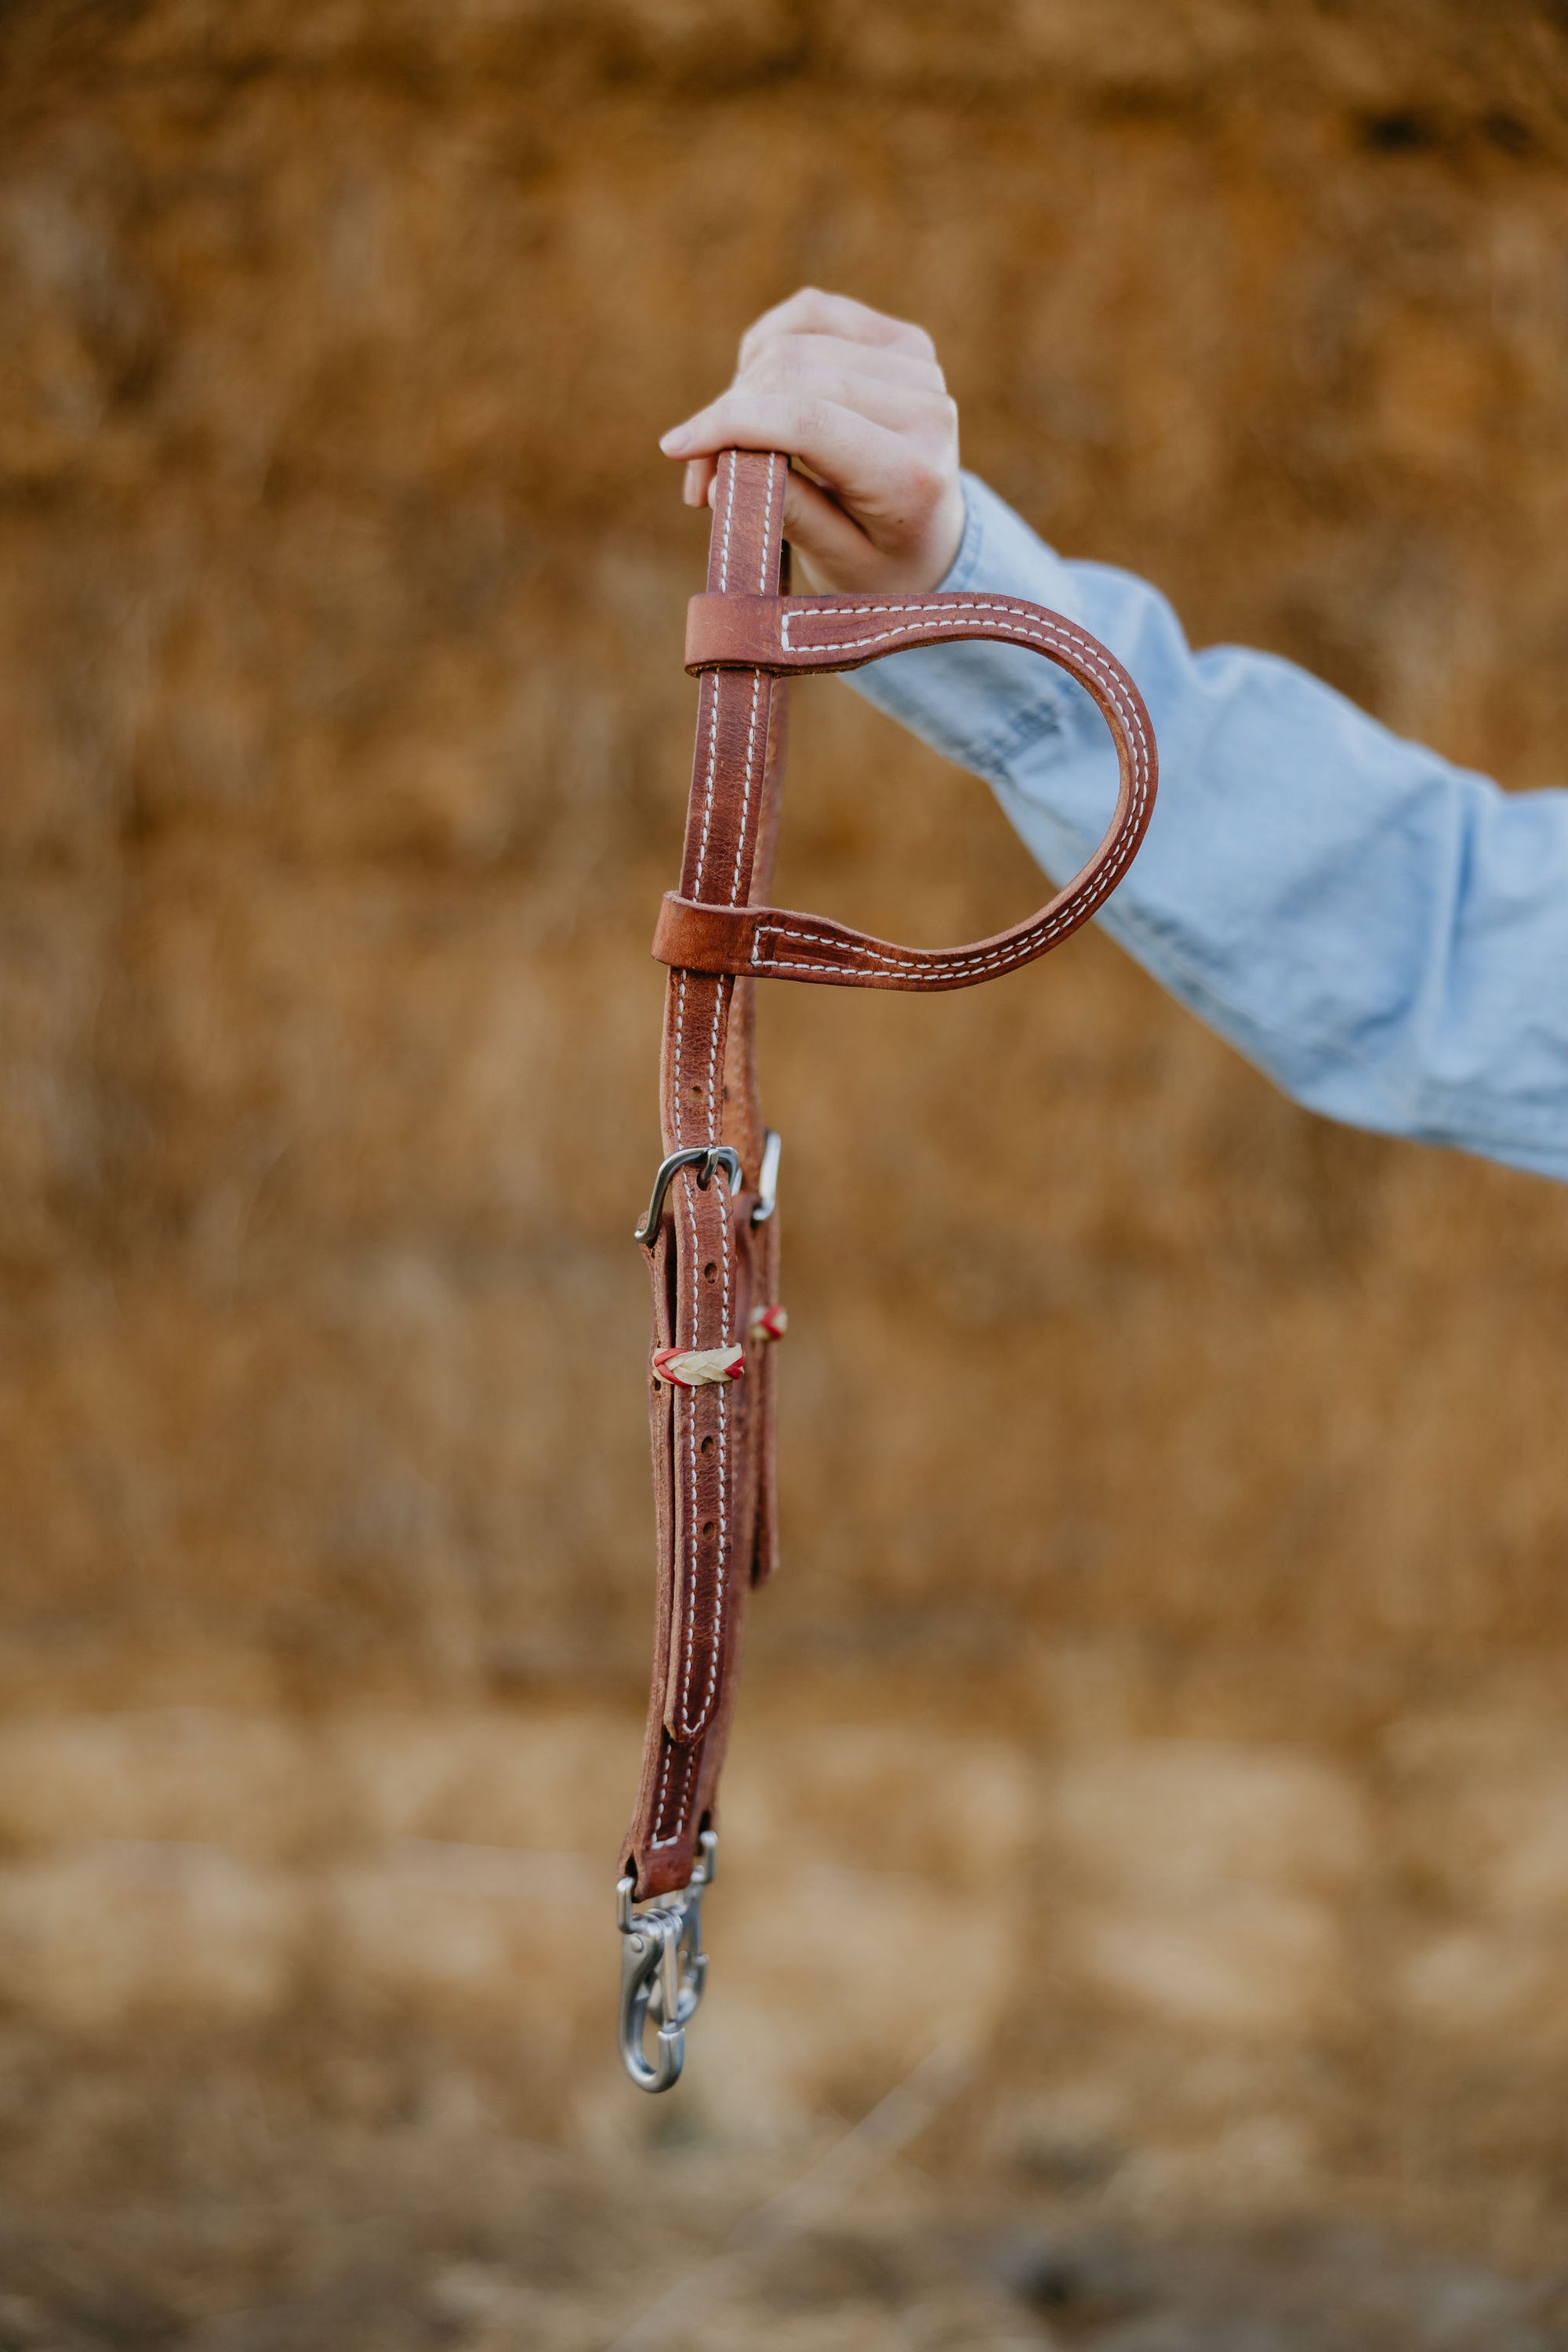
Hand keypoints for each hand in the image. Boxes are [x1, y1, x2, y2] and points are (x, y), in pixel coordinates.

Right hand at [659, 289, 964, 595]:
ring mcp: (918, 364)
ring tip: (728, 446)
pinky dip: (767, 348)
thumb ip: (785, 516)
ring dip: (741, 390)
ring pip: (793, 344)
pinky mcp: (900, 339)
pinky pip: (809, 314)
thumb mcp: (835, 563)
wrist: (934, 541)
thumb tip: (718, 477)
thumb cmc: (879, 562)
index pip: (807, 422)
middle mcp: (926, 408)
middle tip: (698, 473)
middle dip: (728, 416)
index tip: (677, 446)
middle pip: (794, 376)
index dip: (731, 425)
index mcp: (913, 473)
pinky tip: (757, 394)